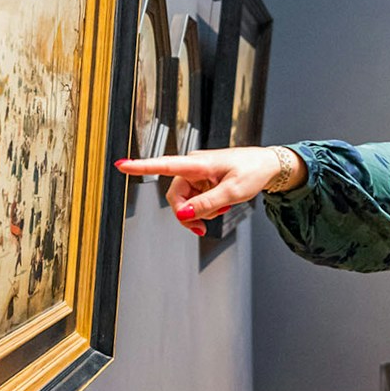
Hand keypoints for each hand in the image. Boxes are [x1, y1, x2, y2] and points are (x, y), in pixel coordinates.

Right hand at [115, 148, 292, 234]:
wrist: (267, 165)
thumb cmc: (253, 171)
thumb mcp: (233, 192)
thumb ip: (207, 204)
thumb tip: (185, 215)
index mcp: (198, 163)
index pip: (165, 165)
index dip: (141, 167)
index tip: (121, 165)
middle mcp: (194, 166)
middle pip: (175, 196)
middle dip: (187, 214)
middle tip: (203, 227)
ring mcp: (198, 174)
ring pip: (185, 201)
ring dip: (199, 212)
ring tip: (220, 210)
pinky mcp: (203, 181)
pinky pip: (195, 200)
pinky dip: (205, 208)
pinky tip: (220, 205)